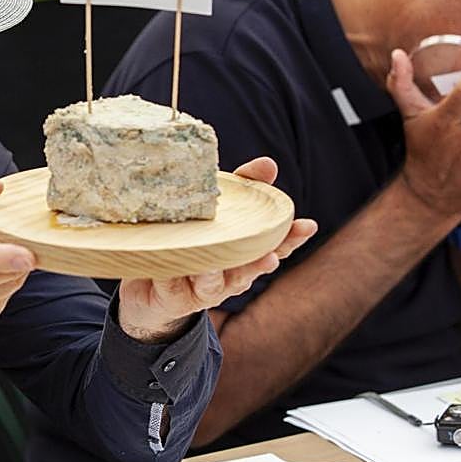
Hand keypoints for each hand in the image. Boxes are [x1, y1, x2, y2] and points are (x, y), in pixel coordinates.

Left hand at [117, 157, 316, 342]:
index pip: (276, 247)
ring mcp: (204, 289)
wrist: (152, 287)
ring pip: (214, 284)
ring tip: (215, 267)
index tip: (308, 226)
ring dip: (214, 275)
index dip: (292, 239)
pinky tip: (168, 269)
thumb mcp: (218, 210)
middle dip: (262, 262)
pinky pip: (174, 286)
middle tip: (271, 258)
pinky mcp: (175, 298)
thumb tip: (268, 164)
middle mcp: (231, 275)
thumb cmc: (194, 240)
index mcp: (245, 254)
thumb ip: (244, 186)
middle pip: (251, 269)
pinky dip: (172, 276)